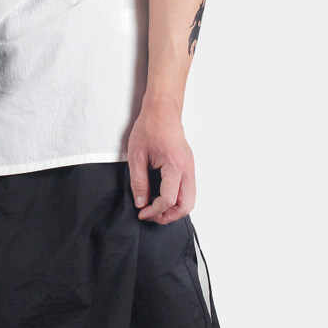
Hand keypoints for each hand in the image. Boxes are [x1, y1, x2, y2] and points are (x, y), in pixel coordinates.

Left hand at [127, 99, 195, 223]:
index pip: (168, 199)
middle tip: (151, 216)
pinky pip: (189, 191)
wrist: (162, 111)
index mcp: (175, 166)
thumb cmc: (150, 128)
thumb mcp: (136, 156)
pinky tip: (163, 198)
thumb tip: (141, 202)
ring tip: (156, 209)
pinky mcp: (189, 167)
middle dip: (168, 216)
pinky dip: (178, 201)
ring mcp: (191, 168)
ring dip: (175, 210)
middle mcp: (188, 169)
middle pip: (186, 205)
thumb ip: (139, 182)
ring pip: (190, 200)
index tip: (142, 213)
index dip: (154, 211)